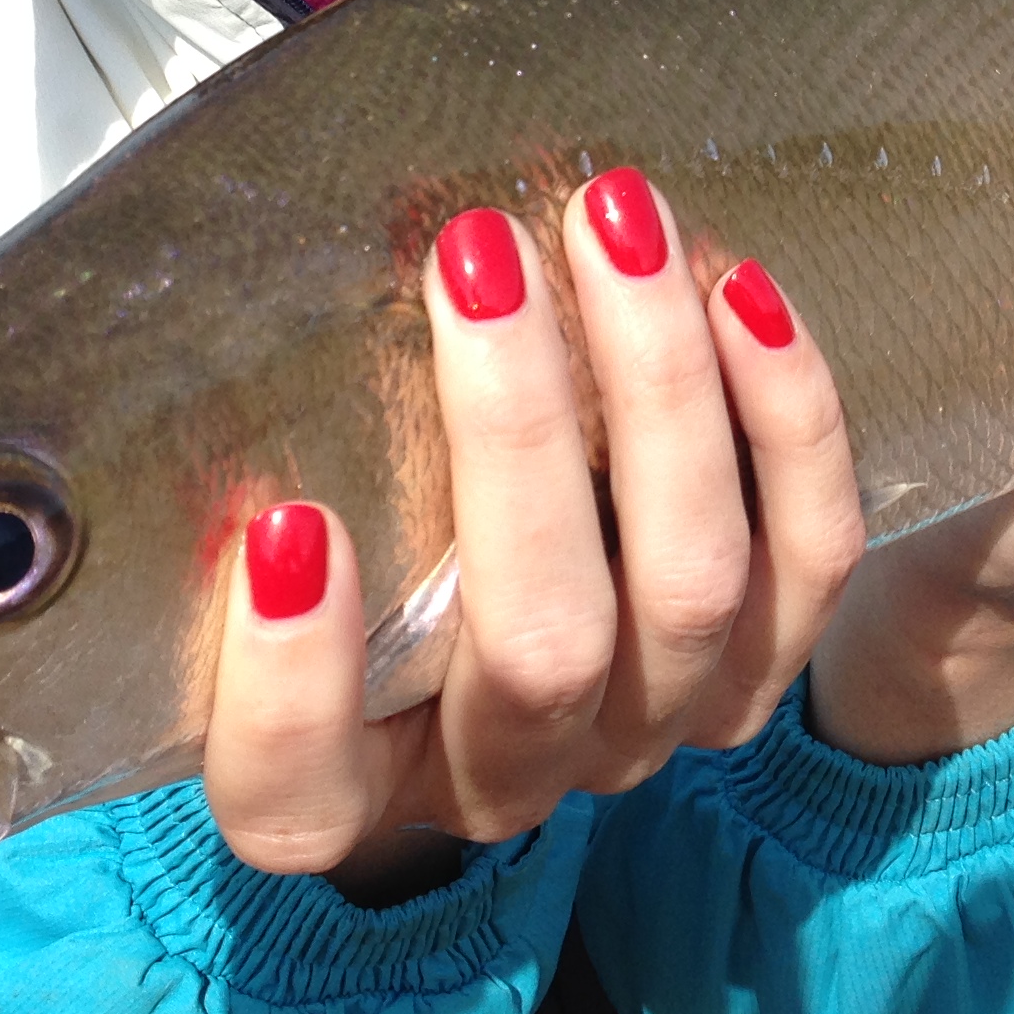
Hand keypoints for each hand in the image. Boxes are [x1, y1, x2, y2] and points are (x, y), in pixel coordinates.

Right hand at [200, 173, 865, 894]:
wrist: (487, 599)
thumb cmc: (339, 541)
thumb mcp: (253, 537)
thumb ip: (229, 488)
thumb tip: (206, 347)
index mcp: (343, 784)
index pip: (296, 790)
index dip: (289, 683)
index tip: (287, 523)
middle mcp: (502, 774)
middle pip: (538, 650)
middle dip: (516, 432)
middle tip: (479, 254)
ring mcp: (645, 727)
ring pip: (690, 587)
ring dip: (660, 386)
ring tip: (615, 223)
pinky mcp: (757, 660)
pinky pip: (806, 556)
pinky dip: (788, 417)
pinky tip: (734, 286)